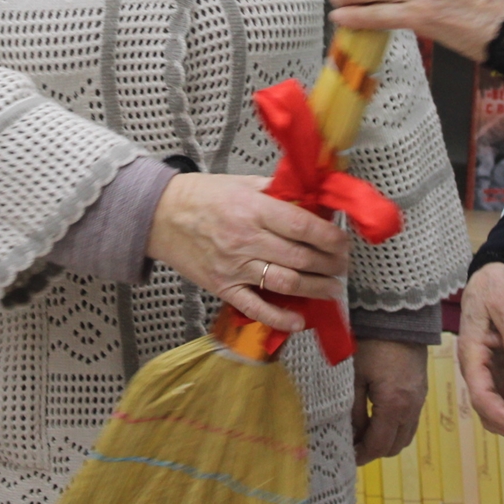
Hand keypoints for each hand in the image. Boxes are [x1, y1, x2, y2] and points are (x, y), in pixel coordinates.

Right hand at [146, 173, 352, 332]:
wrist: (160, 215)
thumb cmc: (202, 196)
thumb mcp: (241, 182)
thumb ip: (276, 191)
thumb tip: (310, 199)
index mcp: (254, 209)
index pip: (303, 226)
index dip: (330, 237)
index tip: (343, 242)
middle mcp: (247, 239)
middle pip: (301, 257)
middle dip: (330, 264)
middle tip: (342, 265)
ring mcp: (235, 267)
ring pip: (286, 283)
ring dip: (316, 289)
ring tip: (332, 288)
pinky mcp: (223, 287)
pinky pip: (255, 307)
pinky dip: (279, 318)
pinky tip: (299, 321)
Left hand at [351, 338, 427, 465]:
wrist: (399, 317)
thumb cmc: (371, 343)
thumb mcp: (354, 376)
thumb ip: (352, 410)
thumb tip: (349, 436)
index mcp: (394, 406)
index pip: (378, 445)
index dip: (361, 456)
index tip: (345, 456)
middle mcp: (412, 408)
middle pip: (394, 446)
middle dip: (373, 451)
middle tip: (352, 445)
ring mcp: (420, 400)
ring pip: (405, 436)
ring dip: (385, 440)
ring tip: (363, 433)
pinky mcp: (421, 390)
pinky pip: (410, 421)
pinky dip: (395, 427)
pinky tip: (376, 417)